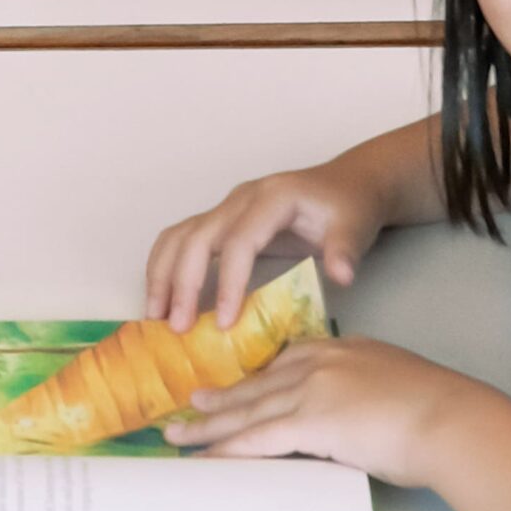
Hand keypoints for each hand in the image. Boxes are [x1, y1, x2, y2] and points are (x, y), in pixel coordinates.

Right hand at [144, 158, 390, 330]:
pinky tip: (163, 298)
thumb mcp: (356, 225)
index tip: (223, 324)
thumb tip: (340, 276)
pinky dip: (165, 267)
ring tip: (154, 316)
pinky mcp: (221, 220)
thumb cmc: (350, 206)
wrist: (349, 182)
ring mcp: (227, 207)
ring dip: (161, 275)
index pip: (238, 242)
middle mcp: (241, 199)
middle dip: (181, 283)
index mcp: (272, 199)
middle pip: (196, 237)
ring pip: (178, 236)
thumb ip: (345, 250)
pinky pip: (181, 238)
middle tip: (175, 327)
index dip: (227, 283)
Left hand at [167, 332, 475, 490]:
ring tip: (179, 435)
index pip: (286, 362)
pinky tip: (205, 459)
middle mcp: (319, 363)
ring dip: (208, 426)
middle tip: (188, 405)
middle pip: (257, 385)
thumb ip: (366, 392)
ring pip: (247, 411)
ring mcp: (311, 391)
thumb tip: (356, 416)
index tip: (234, 386)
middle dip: (219, 399)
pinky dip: (226, 450)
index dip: (255, 377)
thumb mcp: (396, 385)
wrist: (453, 420)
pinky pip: (257, 439)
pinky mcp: (310, 423)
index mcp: (341, 349)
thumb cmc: (439, 412)